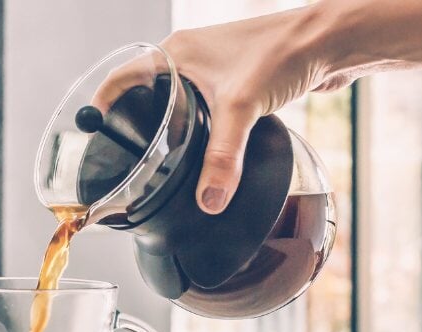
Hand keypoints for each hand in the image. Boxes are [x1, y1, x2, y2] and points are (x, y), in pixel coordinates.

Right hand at [96, 8, 344, 214]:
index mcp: (175, 53)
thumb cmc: (283, 51)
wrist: (331, 40)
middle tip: (128, 159)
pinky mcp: (238, 82)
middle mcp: (189, 58)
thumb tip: (208, 202)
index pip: (121, 80)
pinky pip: (207, 109)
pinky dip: (200, 130)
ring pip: (178, 104)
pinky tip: (205, 152)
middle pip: (146, 95)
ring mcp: (214, 70)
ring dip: (170, 130)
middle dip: (136, 126)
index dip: (102, 107)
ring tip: (161, 162)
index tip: (91, 136)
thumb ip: (222, 159)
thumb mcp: (242, 109)